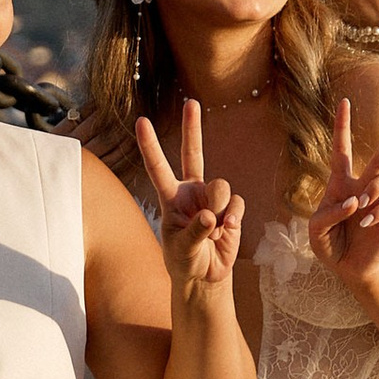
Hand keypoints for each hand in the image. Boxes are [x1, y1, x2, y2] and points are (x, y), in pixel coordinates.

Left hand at [137, 101, 245, 301]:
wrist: (205, 276)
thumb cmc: (184, 260)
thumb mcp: (182, 249)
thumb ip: (195, 231)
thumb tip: (211, 215)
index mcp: (171, 197)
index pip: (158, 167)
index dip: (150, 145)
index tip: (141, 121)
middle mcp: (191, 191)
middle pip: (193, 153)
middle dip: (192, 127)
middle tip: (191, 102)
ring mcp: (213, 198)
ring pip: (221, 186)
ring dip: (220, 208)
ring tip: (213, 232)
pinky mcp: (232, 209)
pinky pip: (236, 204)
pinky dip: (232, 220)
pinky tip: (226, 233)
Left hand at [310, 97, 378, 281]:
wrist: (348, 268)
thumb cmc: (330, 244)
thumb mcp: (316, 230)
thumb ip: (328, 213)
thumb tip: (355, 202)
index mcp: (341, 184)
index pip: (342, 149)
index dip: (342, 125)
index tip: (344, 101)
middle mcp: (363, 187)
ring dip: (378, 185)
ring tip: (365, 202)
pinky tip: (367, 222)